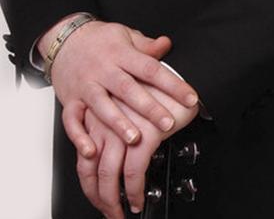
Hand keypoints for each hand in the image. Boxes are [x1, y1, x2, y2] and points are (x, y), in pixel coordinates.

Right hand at [47, 17, 198, 154]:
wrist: (64, 40)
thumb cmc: (99, 40)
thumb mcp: (126, 35)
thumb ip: (146, 45)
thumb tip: (167, 44)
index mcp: (122, 54)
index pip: (152, 69)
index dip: (173, 84)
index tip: (190, 98)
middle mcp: (104, 71)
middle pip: (128, 90)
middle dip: (149, 108)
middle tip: (167, 123)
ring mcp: (86, 86)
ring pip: (102, 107)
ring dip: (119, 124)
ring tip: (135, 139)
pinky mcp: (70, 100)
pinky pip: (72, 120)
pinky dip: (80, 137)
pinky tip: (91, 150)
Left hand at [75, 86, 198, 216]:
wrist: (185, 74)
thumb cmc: (158, 88)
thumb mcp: (130, 104)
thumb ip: (118, 126)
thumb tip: (116, 155)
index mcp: (99, 118)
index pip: (84, 159)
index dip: (89, 183)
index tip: (97, 196)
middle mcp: (106, 125)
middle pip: (91, 171)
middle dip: (99, 197)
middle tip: (109, 211)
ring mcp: (123, 130)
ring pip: (108, 175)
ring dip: (113, 200)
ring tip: (121, 212)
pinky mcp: (144, 135)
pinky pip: (133, 172)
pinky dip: (134, 190)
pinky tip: (138, 199)